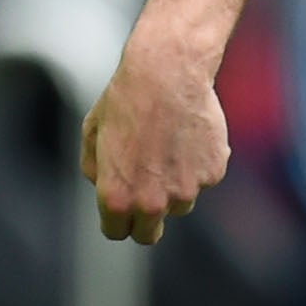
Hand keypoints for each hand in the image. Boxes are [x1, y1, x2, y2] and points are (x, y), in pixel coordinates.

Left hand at [79, 27, 228, 244]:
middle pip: (149, 234)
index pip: (117, 233)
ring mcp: (186, 190)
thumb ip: (95, 170)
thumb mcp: (92, 134)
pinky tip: (186, 134)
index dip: (117, 219)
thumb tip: (104, 186)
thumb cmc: (126, 99)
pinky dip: (197, 164)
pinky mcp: (212, 174)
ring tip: (166, 145)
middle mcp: (151, 202)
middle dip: (144, 219)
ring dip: (173, 186)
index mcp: (117, 198)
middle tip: (145, 190)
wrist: (167, 71)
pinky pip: (202, 179)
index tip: (121, 208)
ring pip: (179, 204)